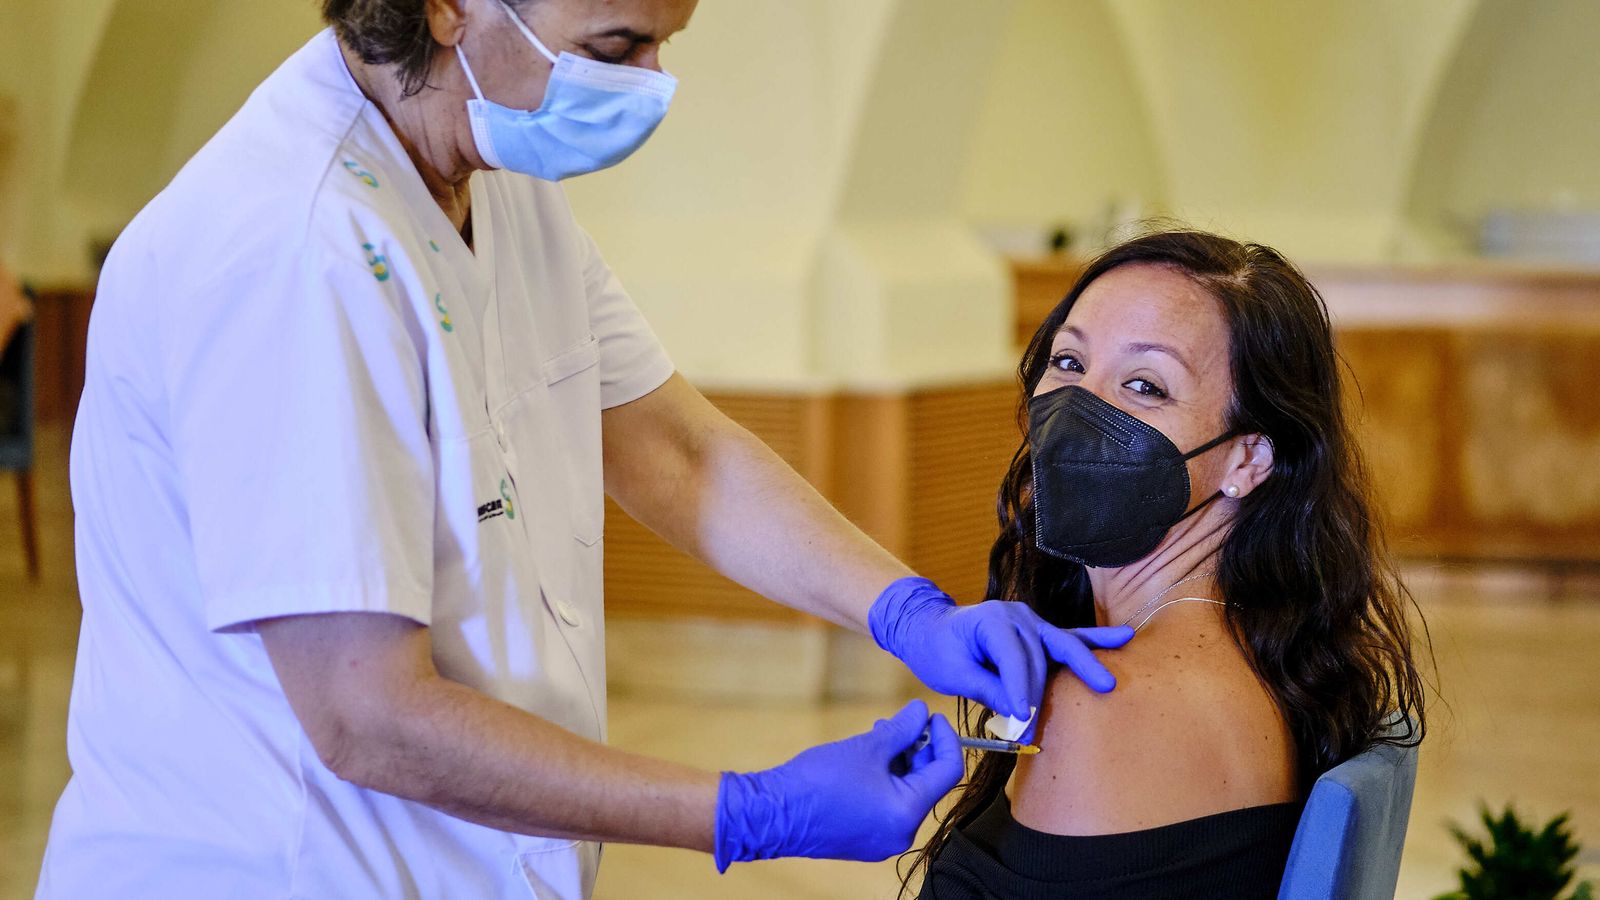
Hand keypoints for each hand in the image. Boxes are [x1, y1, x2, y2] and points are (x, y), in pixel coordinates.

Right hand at [713, 699, 961, 870]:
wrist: (773, 813)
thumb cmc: (818, 782)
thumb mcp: (867, 747)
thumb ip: (901, 729)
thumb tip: (921, 711)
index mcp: (907, 813)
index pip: (947, 772)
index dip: (945, 738)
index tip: (933, 716)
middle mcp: (901, 833)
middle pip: (926, 783)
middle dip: (918, 749)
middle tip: (902, 722)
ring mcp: (882, 840)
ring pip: (905, 793)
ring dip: (899, 762)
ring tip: (879, 736)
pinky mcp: (864, 838)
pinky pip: (887, 805)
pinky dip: (885, 780)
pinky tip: (867, 759)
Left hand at [868, 577, 1133, 737]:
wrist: (930, 629)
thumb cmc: (937, 649)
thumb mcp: (951, 672)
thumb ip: (985, 688)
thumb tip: (1017, 711)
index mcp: (990, 620)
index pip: (1013, 657)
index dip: (1019, 689)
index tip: (1021, 719)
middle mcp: (1016, 615)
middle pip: (1038, 656)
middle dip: (1038, 694)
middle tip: (1033, 730)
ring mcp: (1030, 620)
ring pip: (1061, 646)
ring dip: (1080, 668)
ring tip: (1106, 683)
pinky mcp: (1039, 630)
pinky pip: (1070, 637)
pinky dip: (1096, 639)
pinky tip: (1124, 636)